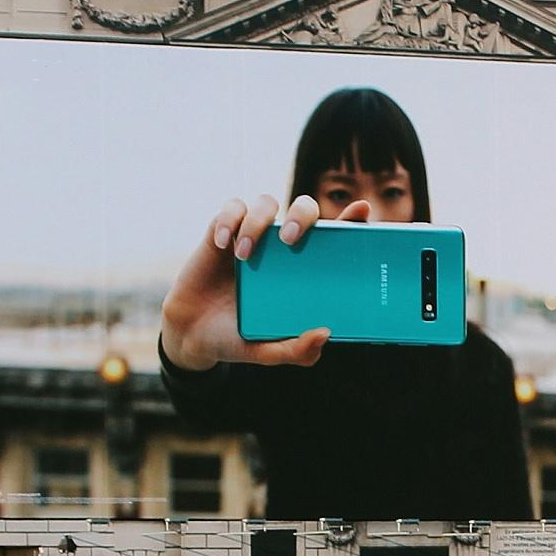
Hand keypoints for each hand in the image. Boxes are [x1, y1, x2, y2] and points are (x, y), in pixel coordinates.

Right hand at [161, 195, 374, 369]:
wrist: (193, 335)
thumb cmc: (236, 337)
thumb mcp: (267, 352)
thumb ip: (296, 350)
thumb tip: (324, 334)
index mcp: (302, 270)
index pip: (334, 237)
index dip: (352, 219)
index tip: (363, 210)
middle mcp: (280, 247)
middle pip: (304, 209)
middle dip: (302, 215)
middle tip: (291, 240)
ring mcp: (252, 237)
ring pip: (266, 203)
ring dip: (258, 221)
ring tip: (244, 255)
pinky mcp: (222, 232)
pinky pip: (230, 209)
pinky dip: (229, 221)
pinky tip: (223, 245)